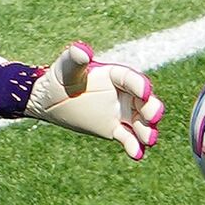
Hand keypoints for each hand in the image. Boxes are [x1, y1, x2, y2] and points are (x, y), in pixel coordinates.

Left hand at [25, 42, 165, 159]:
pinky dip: (134, 146)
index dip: (139, 85)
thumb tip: (81, 50)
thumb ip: (75, 59)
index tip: (145, 91)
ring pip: (141, 122)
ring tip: (149, 140)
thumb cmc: (60, 79)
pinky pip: (128, 138)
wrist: (51, 100)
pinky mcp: (115, 129)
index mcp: (115, 75)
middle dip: (152, 109)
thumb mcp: (66, 68)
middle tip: (154, 117)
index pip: (131, 79)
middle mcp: (124, 93)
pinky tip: (137, 155)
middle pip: (144, 101)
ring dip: (147, 130)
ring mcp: (122, 113)